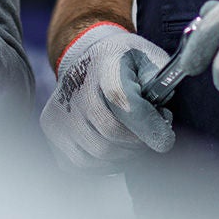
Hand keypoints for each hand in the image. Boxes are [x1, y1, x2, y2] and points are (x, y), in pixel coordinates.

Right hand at [39, 24, 174, 170]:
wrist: (88, 56)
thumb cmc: (124, 62)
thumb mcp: (149, 59)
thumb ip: (162, 85)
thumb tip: (162, 117)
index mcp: (106, 65)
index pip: (124, 102)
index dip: (149, 127)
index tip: (166, 139)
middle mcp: (76, 88)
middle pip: (113, 134)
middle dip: (139, 142)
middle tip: (149, 135)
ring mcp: (60, 111)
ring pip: (99, 154)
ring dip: (123, 154)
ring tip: (132, 139)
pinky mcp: (52, 130)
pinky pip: (82, 163)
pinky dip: (103, 162)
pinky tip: (113, 145)